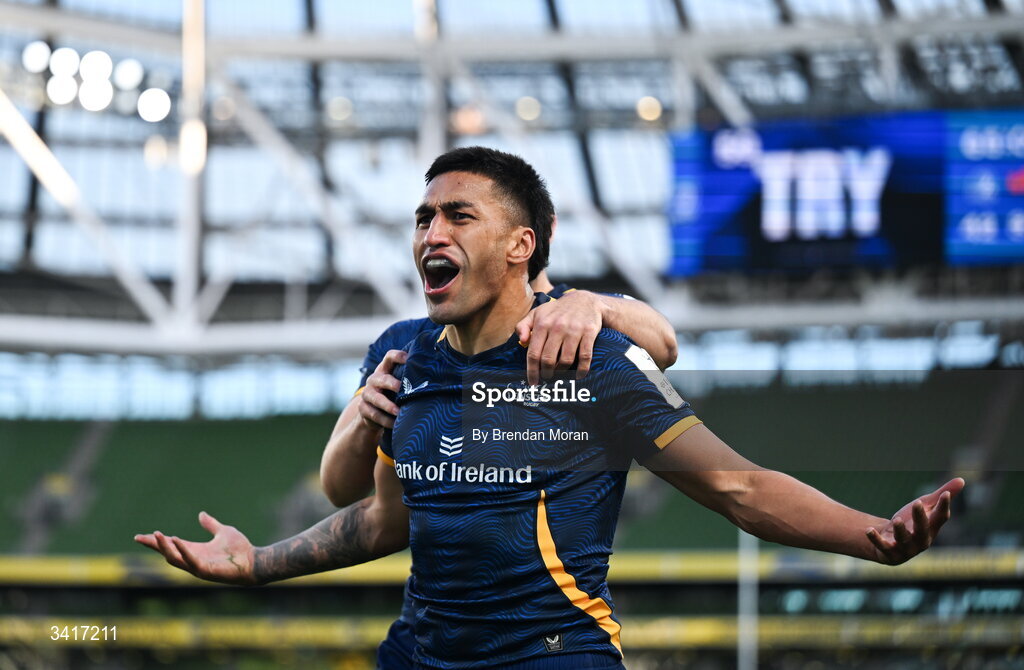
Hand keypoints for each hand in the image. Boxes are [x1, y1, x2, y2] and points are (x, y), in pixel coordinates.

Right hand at [134, 511, 257, 584]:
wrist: (254, 562)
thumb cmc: (240, 550)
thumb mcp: (223, 532)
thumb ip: (211, 525)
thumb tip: (201, 514)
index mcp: (196, 551)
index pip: (171, 546)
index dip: (157, 541)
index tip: (141, 536)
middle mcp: (194, 560)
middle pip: (167, 553)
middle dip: (154, 546)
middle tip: (140, 537)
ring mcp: (198, 567)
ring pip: (174, 560)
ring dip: (164, 548)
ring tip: (155, 535)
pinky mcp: (206, 571)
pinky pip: (190, 561)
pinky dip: (182, 551)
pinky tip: (175, 539)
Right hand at [359, 349, 405, 429]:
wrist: (371, 411)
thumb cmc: (392, 394)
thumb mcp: (398, 384)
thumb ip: (408, 379)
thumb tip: (437, 378)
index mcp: (384, 369)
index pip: (389, 357)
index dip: (398, 356)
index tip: (409, 359)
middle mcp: (374, 379)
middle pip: (382, 379)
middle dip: (391, 383)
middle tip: (400, 388)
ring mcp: (367, 394)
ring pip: (376, 398)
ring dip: (388, 406)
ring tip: (398, 412)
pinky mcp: (363, 408)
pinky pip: (375, 414)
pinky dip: (386, 420)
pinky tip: (395, 424)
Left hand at [515, 291, 603, 385]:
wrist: (584, 299)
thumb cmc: (556, 311)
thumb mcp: (536, 313)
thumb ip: (523, 326)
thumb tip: (522, 341)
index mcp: (542, 323)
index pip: (534, 353)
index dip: (532, 371)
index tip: (533, 382)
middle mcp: (557, 327)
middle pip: (548, 359)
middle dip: (547, 373)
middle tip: (547, 377)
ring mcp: (574, 330)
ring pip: (566, 360)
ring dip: (562, 372)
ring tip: (560, 373)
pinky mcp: (589, 332)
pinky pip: (585, 356)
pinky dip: (582, 370)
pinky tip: (579, 376)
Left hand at [866, 477, 964, 564]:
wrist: (892, 543)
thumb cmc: (913, 523)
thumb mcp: (926, 507)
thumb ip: (941, 495)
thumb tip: (962, 479)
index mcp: (932, 528)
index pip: (940, 518)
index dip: (944, 506)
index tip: (945, 494)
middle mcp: (921, 540)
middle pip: (923, 529)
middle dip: (921, 517)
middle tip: (918, 503)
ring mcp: (906, 548)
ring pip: (904, 540)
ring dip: (901, 530)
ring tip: (897, 520)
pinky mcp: (889, 552)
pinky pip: (882, 546)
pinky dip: (876, 539)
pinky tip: (868, 530)